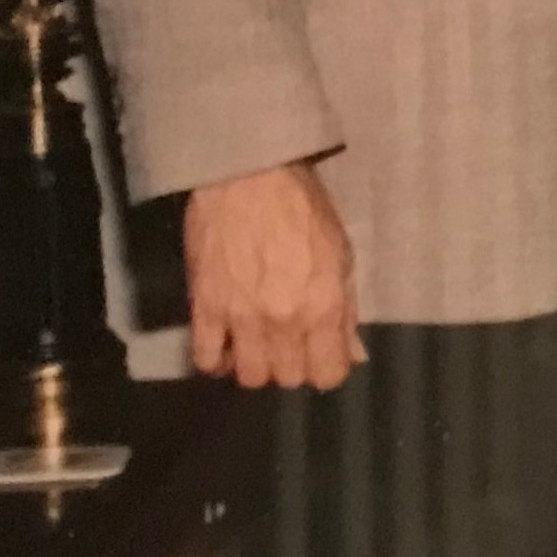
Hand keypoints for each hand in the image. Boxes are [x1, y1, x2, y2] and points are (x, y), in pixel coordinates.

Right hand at [182, 160, 363, 389]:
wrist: (249, 178)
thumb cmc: (304, 210)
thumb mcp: (342, 255)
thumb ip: (346, 310)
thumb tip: (353, 353)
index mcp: (323, 306)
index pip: (328, 374)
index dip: (327, 370)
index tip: (322, 357)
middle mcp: (283, 320)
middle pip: (287, 378)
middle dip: (293, 367)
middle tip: (290, 345)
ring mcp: (240, 318)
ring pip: (248, 377)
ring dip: (256, 366)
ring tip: (258, 345)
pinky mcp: (203, 307)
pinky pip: (204, 358)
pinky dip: (215, 360)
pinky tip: (224, 345)